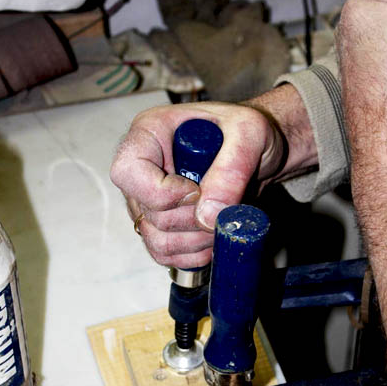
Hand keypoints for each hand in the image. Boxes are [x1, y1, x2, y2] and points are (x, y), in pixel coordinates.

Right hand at [110, 100, 283, 267]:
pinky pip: (166, 254)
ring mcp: (148, 201)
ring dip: (197, 241)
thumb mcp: (250, 133)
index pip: (128, 172)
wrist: (258, 151)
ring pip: (157, 241)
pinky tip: (215, 237)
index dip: (163, 193)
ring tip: (223, 221)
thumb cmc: (247, 131)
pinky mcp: (161, 226)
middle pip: (150, 215)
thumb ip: (232, 169)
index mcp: (150, 133)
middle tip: (224, 205)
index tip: (197, 192)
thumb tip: (208, 215)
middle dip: (193, 220)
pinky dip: (195, 254)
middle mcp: (143, 169)